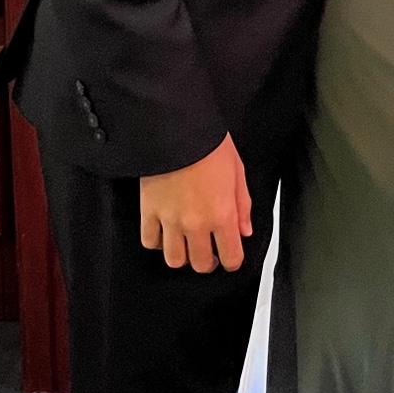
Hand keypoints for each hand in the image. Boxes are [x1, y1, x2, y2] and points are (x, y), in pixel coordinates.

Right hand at [139, 133, 252, 272]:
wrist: (176, 128)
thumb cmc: (209, 144)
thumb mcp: (237, 171)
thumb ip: (243, 205)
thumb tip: (245, 230)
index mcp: (222, 214)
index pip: (231, 258)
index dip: (233, 260)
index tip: (231, 255)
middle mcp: (196, 223)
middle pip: (201, 264)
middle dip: (209, 261)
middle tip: (210, 250)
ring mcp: (170, 220)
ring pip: (174, 260)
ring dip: (183, 255)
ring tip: (187, 243)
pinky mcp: (149, 212)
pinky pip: (150, 242)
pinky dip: (158, 242)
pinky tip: (165, 232)